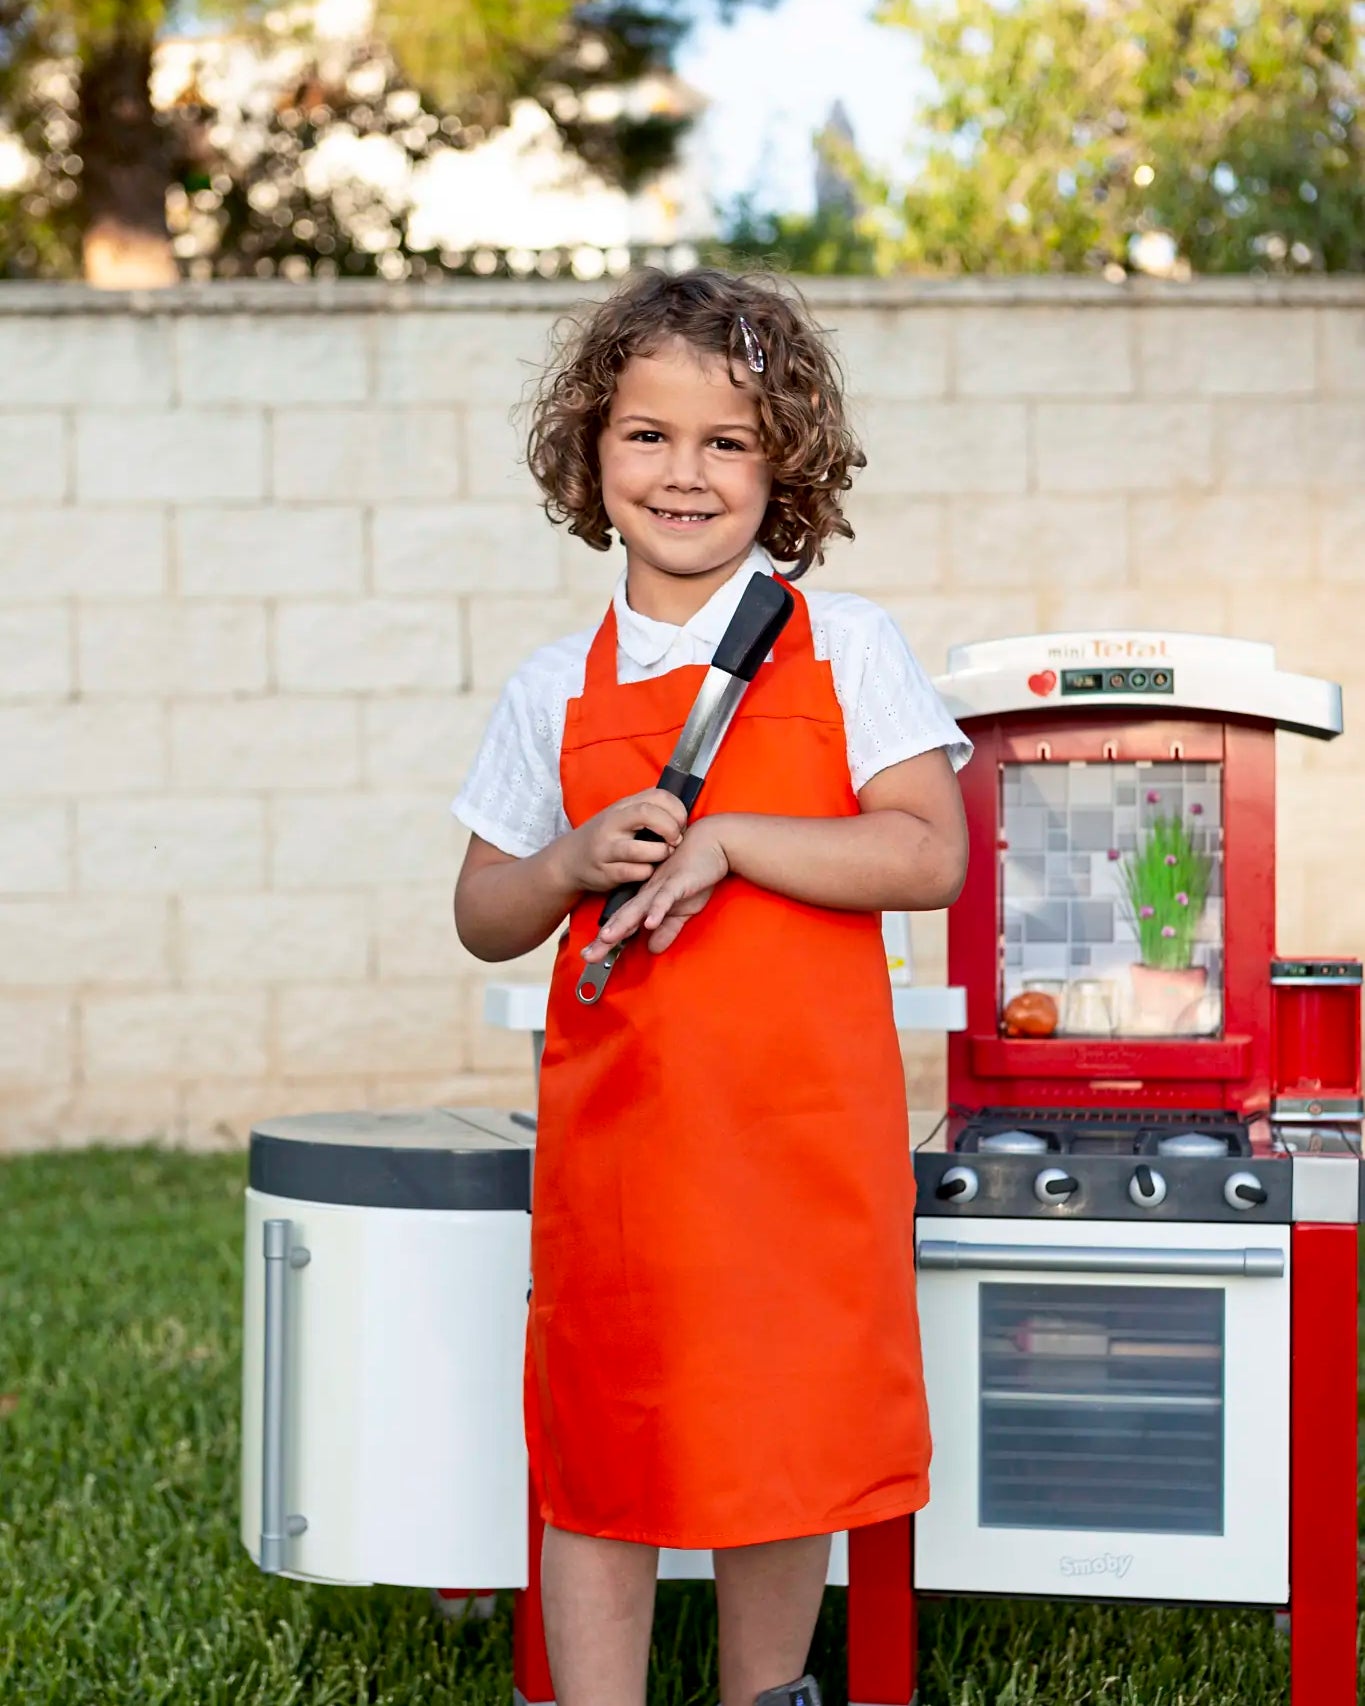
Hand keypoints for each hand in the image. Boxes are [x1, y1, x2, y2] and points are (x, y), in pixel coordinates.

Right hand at [555, 789, 687, 893]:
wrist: (569, 860)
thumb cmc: (606, 837)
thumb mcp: (622, 816)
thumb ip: (647, 809)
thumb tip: (680, 811)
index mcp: (623, 806)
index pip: (657, 796)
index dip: (677, 809)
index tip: (682, 823)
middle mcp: (613, 823)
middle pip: (648, 814)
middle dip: (671, 828)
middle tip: (676, 840)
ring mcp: (607, 848)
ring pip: (642, 849)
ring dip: (661, 853)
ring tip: (664, 855)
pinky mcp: (605, 872)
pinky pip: (635, 873)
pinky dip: (648, 872)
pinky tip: (647, 870)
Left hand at [582, 820, 729, 959]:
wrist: (713, 842)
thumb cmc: (696, 873)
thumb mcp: (683, 909)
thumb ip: (667, 929)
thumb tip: (653, 949)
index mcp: (647, 899)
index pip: (624, 923)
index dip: (607, 940)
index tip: (589, 955)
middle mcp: (648, 893)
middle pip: (623, 917)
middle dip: (605, 938)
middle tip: (587, 955)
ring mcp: (662, 886)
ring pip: (639, 907)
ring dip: (623, 923)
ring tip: (607, 939)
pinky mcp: (679, 881)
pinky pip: (666, 897)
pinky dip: (658, 910)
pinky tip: (650, 923)